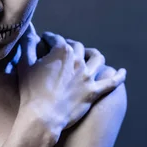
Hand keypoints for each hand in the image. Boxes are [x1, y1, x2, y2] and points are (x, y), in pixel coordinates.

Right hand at [16, 25, 125, 140]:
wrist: (43, 116)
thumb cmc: (31, 91)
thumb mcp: (25, 65)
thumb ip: (28, 44)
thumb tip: (30, 30)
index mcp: (62, 52)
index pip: (56, 39)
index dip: (49, 38)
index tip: (45, 39)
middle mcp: (78, 61)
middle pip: (77, 47)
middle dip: (70, 45)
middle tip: (64, 48)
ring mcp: (88, 77)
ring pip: (97, 59)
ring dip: (93, 55)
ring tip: (90, 55)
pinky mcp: (94, 92)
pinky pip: (111, 82)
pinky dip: (118, 76)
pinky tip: (122, 72)